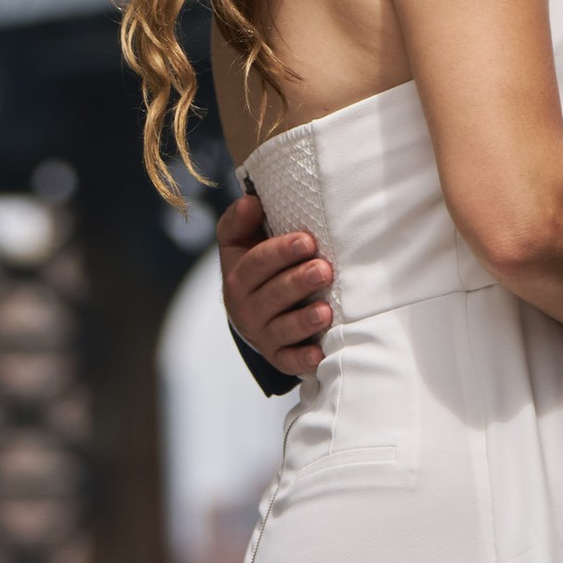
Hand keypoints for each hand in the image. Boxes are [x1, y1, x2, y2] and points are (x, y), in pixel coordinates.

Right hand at [216, 188, 334, 378]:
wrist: (251, 314)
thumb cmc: (255, 269)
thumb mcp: (240, 243)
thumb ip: (241, 221)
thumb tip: (251, 201)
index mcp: (237, 277)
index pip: (255, 264)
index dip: (279, 252)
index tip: (307, 240)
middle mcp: (246, 308)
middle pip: (271, 296)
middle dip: (297, 282)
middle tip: (323, 269)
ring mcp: (262, 334)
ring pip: (281, 329)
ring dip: (303, 321)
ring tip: (325, 310)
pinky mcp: (278, 356)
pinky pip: (288, 361)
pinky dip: (302, 359)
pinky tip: (319, 354)